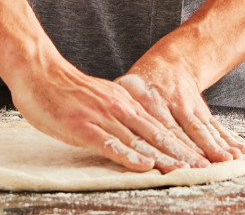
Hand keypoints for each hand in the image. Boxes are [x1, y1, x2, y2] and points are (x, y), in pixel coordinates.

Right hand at [7, 49, 209, 173]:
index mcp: (125, 102)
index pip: (158, 126)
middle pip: (156, 134)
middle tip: (203, 168)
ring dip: (163, 158)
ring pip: (139, 140)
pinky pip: (110, 144)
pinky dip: (128, 156)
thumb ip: (118, 111)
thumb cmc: (68, 89)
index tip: (198, 157)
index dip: (180, 143)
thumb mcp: (102, 97)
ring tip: (185, 171)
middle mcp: (120, 108)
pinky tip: (144, 166)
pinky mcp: (83, 126)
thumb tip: (132, 128)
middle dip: (181, 154)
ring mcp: (103, 116)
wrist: (41, 72)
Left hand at [115, 39, 244, 162]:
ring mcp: (191, 106)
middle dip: (196, 152)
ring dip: (216, 145)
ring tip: (228, 160)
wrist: (171, 62)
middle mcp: (174, 103)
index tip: (176, 164)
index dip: (169, 148)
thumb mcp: (127, 87)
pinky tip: (239, 148)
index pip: (160, 128)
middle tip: (205, 170)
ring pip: (203, 128)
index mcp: (152, 101)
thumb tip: (102, 124)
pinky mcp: (203, 109)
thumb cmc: (143, 80)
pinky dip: (227, 137)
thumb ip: (119, 104)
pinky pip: (215, 124)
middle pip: (185, 132)